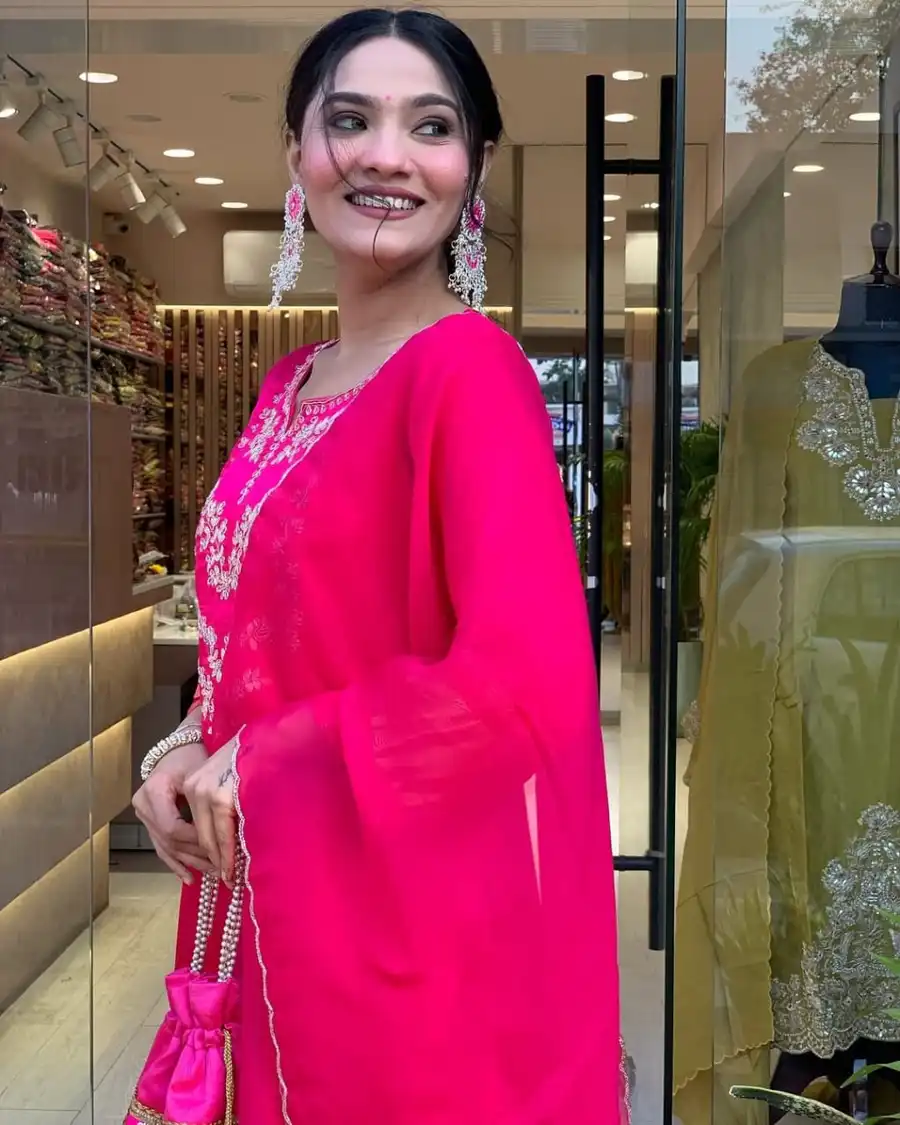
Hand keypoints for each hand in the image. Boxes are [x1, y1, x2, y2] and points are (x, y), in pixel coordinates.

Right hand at [133, 741, 213, 883]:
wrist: (179, 749)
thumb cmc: (193, 757)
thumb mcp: (201, 773)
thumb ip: (207, 802)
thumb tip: (226, 833)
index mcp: (154, 790)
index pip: (173, 827)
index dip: (196, 841)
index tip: (219, 849)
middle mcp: (143, 805)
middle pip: (169, 840)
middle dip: (196, 856)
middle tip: (221, 868)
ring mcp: (144, 815)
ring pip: (166, 847)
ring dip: (190, 862)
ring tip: (213, 874)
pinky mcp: (149, 822)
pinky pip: (161, 847)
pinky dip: (176, 863)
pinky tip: (189, 877)